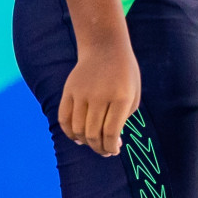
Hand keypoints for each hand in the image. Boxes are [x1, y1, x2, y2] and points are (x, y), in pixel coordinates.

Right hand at [59, 42, 140, 156]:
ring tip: (93, 144)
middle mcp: (100, 96)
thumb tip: (112, 143)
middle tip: (105, 151)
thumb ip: (124, 119)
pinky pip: (64, 118)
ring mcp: (82, 92)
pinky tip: (78, 137)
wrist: (105, 46)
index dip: (112, 147)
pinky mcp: (69, 90)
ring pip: (78, 129)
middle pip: (93, 134)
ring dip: (85, 142)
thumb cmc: (124, 74)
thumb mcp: (133, 94)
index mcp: (120, 97)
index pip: (112, 132)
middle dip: (99, 148)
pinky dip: (69, 132)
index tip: (114, 151)